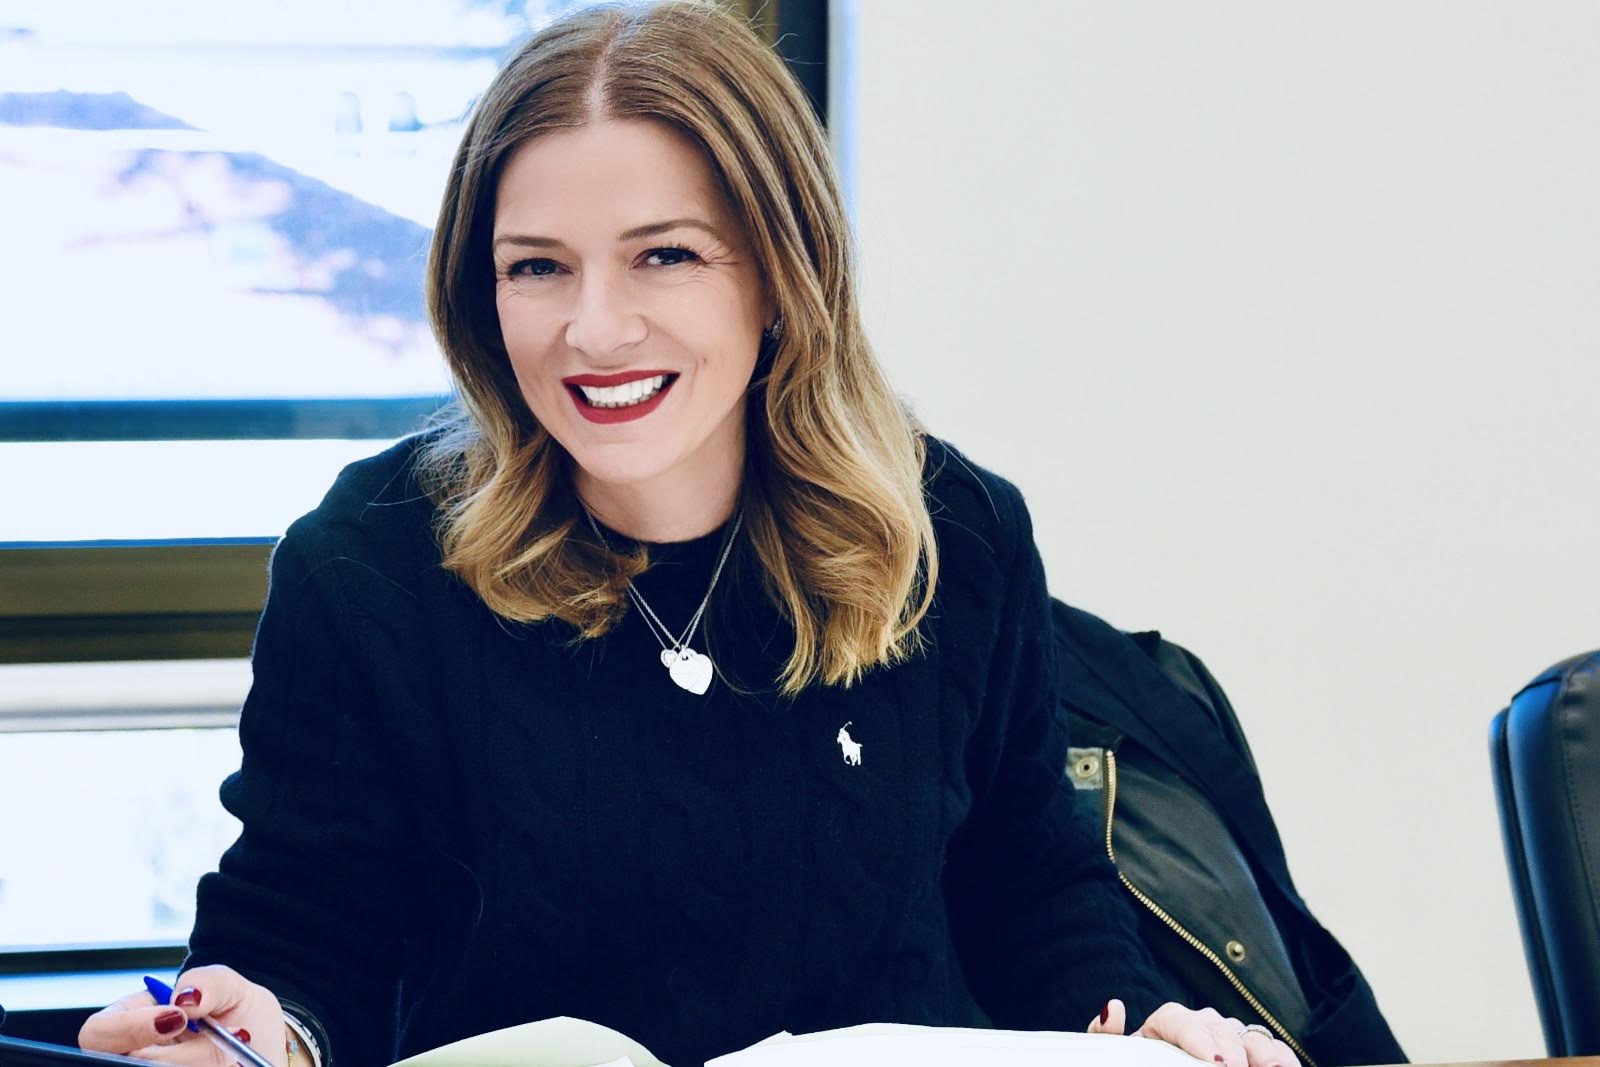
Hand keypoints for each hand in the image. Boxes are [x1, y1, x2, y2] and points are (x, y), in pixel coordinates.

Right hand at [79, 965, 289, 1066]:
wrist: (264, 1048)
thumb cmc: (237, 1014)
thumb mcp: (232, 988)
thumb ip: (209, 981)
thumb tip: (183, 998)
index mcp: (130, 1022)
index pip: (98, 1031)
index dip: (130, 1027)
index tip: (178, 1018)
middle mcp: (131, 1056)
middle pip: (126, 1064)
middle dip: (177, 1056)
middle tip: (218, 1046)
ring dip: (203, 1062)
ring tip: (233, 1056)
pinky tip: (232, 1064)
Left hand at [1088, 998, 1301, 1066]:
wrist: (1158, 1064)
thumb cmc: (1140, 1062)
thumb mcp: (1121, 1053)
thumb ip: (1107, 1035)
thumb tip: (1114, 1006)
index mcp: (1165, 1023)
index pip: (1178, 1018)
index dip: (1195, 1037)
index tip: (1211, 1061)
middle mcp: (1201, 1024)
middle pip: (1217, 1027)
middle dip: (1229, 1049)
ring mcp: (1229, 1037)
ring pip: (1248, 1036)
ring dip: (1263, 1052)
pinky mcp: (1251, 1052)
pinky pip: (1271, 1048)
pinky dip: (1281, 1057)